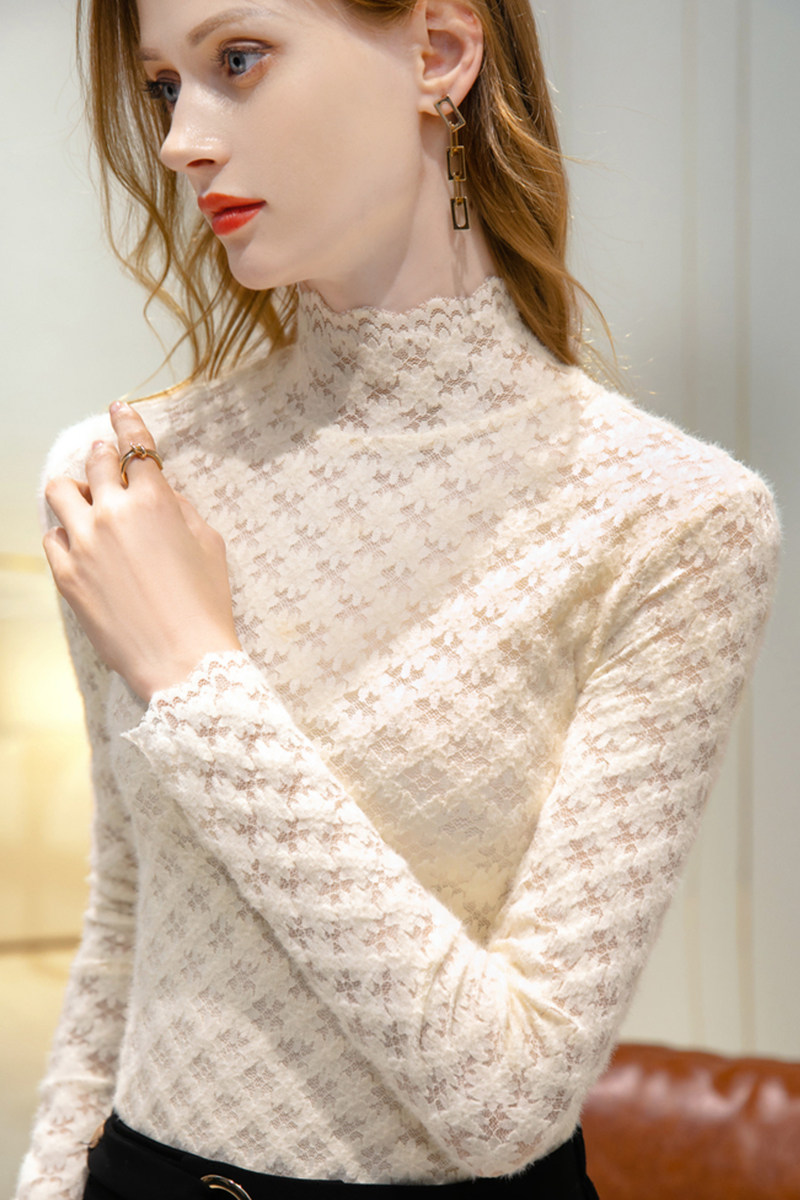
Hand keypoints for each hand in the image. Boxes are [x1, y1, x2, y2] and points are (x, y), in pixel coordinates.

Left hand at [43, 402, 240, 701]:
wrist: (182, 659)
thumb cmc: (206, 603)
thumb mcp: (209, 545)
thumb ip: (181, 509)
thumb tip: (160, 494)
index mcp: (154, 501)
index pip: (135, 446)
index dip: (127, 422)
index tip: (118, 408)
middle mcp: (113, 513)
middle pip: (93, 463)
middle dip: (101, 457)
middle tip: (105, 462)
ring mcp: (84, 544)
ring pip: (60, 492)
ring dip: (73, 488)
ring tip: (82, 497)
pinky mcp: (66, 575)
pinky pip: (53, 537)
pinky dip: (65, 532)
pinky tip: (78, 541)